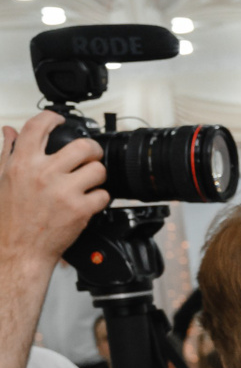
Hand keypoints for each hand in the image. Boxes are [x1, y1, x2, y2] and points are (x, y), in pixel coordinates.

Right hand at [0, 113, 108, 274]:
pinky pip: (103, 194)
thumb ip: (8, 153)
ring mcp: (63, 191)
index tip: (60, 120)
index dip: (52, 117)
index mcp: (21, 163)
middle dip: (91, 149)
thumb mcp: (1, 180)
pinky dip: (99, 199)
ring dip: (97, 176)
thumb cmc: (9, 218)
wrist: (19, 250)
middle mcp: (43, 174)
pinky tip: (87, 203)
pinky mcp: (80, 210)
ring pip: (98, 169)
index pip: (38, 126)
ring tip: (88, 183)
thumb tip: (10, 131)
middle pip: (83, 145)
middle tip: (90, 156)